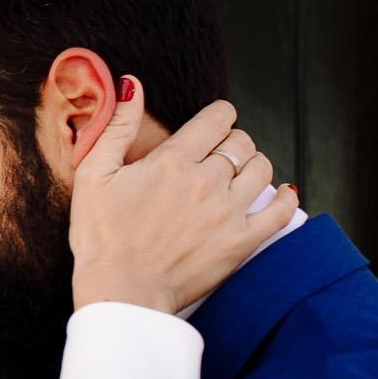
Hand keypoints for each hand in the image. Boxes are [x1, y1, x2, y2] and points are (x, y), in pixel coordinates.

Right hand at [67, 78, 299, 313]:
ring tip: (237, 178)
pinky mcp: (241, 242)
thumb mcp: (93, 176)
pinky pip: (281, 211)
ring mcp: (228, 212)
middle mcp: (206, 181)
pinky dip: (284, 200)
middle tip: (216, 158)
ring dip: (253, 166)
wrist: (120, 292)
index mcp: (172, 160)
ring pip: (262, 168)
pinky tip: (278, 197)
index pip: (217, 117)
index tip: (212, 126)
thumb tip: (132, 86)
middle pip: (241, 141)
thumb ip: (116, 127)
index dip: (217, 116)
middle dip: (231, 142)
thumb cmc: (101, 239)